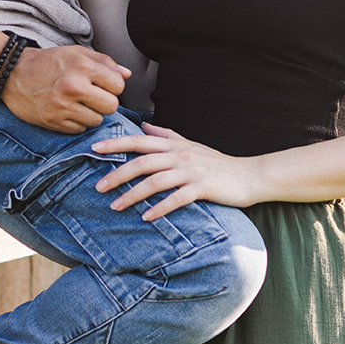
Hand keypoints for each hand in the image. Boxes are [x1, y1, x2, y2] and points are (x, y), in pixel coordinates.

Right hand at [1, 44, 129, 131]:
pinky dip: (77, 122)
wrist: (12, 74)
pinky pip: (80, 129)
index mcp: (82, 67)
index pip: (119, 86)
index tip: (104, 85)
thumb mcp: (77, 53)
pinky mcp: (53, 121)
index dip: (113, 86)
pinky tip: (67, 111)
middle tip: (93, 96)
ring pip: (97, 120)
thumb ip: (105, 62)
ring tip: (79, 103)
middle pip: (111, 106)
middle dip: (105, 102)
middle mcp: (74, 87)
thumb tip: (126, 74)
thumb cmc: (47, 62)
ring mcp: (62, 106)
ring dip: (91, 114)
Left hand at [92, 124, 259, 218]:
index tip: (94, 149)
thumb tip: (145, 127)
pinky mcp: (204, 188)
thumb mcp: (192, 146)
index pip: (140, 141)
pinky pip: (178, 198)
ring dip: (133, 194)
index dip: (117, 144)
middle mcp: (181, 156)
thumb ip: (167, 137)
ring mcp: (193, 172)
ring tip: (116, 206)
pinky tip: (146, 217)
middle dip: (118, 174)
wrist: (250, 175)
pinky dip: (160, 207)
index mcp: (176, 146)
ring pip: (156, 181)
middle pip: (143, 162)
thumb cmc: (219, 163)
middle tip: (98, 187)